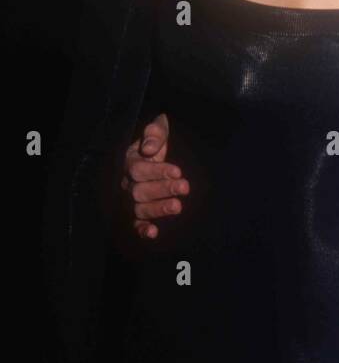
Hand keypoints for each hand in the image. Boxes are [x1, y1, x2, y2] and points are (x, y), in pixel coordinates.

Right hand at [121, 112, 188, 238]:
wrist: (170, 152)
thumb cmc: (162, 141)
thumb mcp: (161, 129)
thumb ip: (155, 133)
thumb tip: (149, 149)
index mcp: (131, 161)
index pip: (138, 169)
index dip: (157, 171)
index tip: (177, 171)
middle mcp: (128, 182)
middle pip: (139, 190)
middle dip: (163, 189)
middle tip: (185, 186)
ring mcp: (132, 200)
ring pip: (139, 208)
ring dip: (158, 208)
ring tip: (178, 206)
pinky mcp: (139, 214)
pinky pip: (136, 224)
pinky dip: (142, 229)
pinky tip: (153, 233)